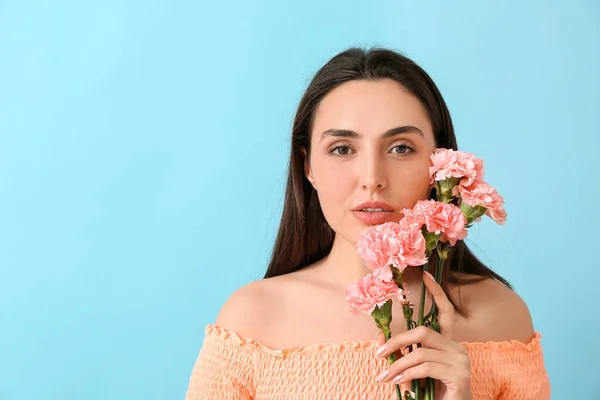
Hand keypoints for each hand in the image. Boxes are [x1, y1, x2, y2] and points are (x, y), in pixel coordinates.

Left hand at [375, 272, 471, 399]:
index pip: (446, 312)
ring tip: (385, 377)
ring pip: (420, 352)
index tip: (425, 275)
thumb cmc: (432, 394)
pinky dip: (408, 374)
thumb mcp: (413, 370)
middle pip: (424, 331)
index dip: (437, 292)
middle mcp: (458, 348)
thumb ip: (401, 354)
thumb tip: (380, 337)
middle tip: (379, 353)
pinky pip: (426, 367)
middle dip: (398, 340)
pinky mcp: (459, 375)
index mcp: (449, 344)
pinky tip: (399, 382)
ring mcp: (461, 361)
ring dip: (398, 365)